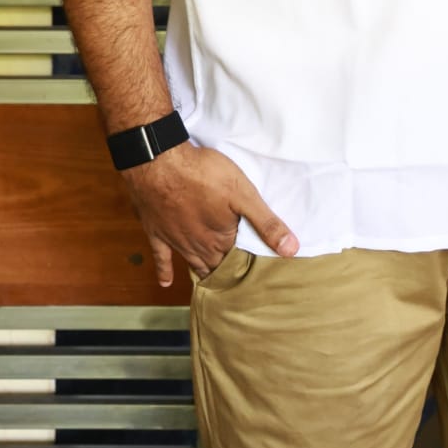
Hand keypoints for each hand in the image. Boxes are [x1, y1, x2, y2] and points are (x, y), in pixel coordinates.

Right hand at [120, 142, 298, 286]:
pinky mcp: (156, 231)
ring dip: (203, 272)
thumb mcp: (243, 193)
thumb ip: (266, 222)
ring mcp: (175, 240)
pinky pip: (160, 257)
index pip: (238, 260)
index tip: (258, 273)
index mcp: (221, 239)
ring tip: (214, 284)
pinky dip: (164, 271)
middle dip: (228, 271)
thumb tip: (291, 249)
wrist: (159, 163)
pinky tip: (166, 282)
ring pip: (193, 263)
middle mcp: (198, 246)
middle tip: (239, 280)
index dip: (248, 264)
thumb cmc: (203, 174)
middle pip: (216, 264)